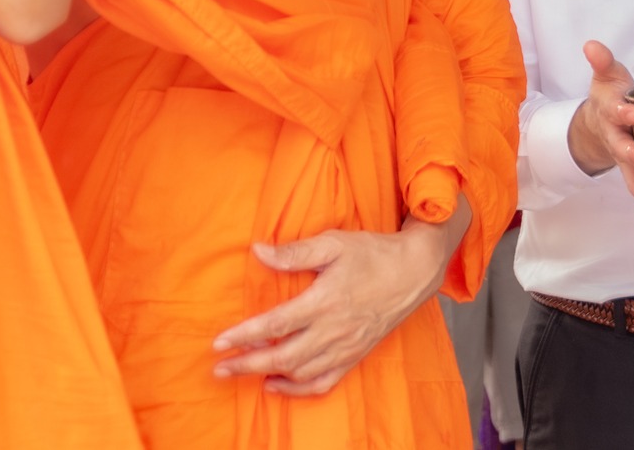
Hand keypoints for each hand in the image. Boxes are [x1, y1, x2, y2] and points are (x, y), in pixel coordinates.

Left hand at [211, 218, 455, 396]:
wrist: (414, 271)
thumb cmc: (372, 253)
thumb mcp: (333, 243)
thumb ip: (294, 252)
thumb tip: (258, 252)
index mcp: (325, 301)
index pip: (276, 324)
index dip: (244, 336)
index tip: (219, 342)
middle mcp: (334, 330)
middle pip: (283, 356)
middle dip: (247, 365)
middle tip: (218, 368)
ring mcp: (346, 346)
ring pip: (300, 372)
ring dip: (267, 376)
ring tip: (240, 373)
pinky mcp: (355, 355)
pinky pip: (324, 382)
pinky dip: (298, 389)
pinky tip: (277, 385)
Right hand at [567, 40, 633, 225]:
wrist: (598, 124)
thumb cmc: (610, 97)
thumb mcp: (607, 75)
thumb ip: (602, 61)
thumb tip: (591, 44)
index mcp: (610, 113)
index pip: (614, 112)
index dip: (622, 113)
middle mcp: (617, 140)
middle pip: (622, 151)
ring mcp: (627, 161)